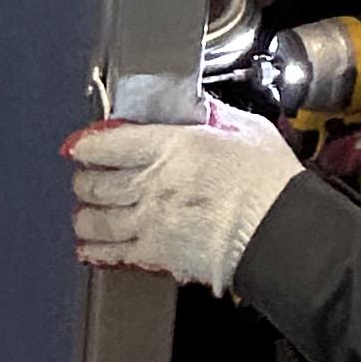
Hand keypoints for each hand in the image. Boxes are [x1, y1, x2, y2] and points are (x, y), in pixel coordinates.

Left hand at [67, 100, 299, 292]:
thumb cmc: (270, 183)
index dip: (87, 144)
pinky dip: (95, 250)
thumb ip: (213, 118)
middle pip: (96, 182)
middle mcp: (152, 183)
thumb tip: (199, 108)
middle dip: (84, 180)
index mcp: (171, 146)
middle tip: (83, 179)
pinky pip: (113, 253)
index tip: (80, 146)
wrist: (280, 231)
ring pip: (97, 219)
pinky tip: (89, 249)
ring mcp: (150, 220)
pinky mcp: (157, 253)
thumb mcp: (245, 130)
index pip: (109, 143)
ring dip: (85, 216)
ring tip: (84, 214)